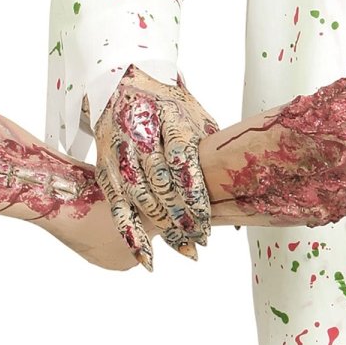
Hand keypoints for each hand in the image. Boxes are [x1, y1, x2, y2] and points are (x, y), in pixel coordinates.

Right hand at [92, 65, 218, 269]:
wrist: (121, 86)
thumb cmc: (168, 105)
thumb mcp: (195, 115)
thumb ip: (213, 148)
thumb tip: (239, 184)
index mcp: (168, 118)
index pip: (181, 159)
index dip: (192, 191)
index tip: (206, 217)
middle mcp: (141, 135)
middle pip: (160, 183)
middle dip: (181, 215)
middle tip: (201, 239)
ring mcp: (121, 152)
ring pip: (140, 197)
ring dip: (162, 228)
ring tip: (185, 249)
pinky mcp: (106, 168)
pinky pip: (118, 206)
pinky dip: (131, 234)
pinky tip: (146, 258)